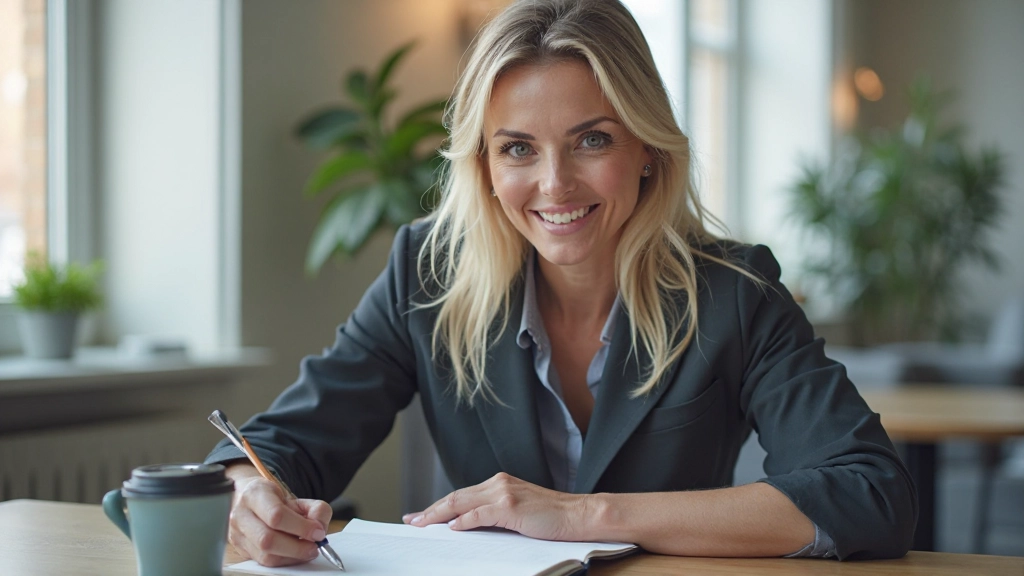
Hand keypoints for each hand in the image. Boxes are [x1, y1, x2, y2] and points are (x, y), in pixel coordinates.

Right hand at [225, 465, 332, 566]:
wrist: (249, 501)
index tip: (318, 532)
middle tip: (314, 547)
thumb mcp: (297, 498)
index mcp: (255, 494)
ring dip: (292, 556)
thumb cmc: (274, 500)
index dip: (301, 527)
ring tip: (306, 550)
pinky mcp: (240, 550)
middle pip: (268, 539)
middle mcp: (241, 514)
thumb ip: (315, 509)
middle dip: (297, 547)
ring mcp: (237, 534)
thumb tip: (319, 528)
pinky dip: (284, 561)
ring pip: (265, 555)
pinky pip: (264, 562)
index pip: (276, 515)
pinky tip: (294, 554)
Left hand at [401, 472, 592, 540]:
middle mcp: (498, 483)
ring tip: (423, 524)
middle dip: (431, 510)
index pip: (461, 494)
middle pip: (456, 496)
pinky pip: (480, 514)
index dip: (439, 505)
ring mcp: (504, 493)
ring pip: (462, 503)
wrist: (577, 515)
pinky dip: (464, 521)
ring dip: (439, 515)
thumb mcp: (517, 511)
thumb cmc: (551, 517)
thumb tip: (466, 526)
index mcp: (499, 483)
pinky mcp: (511, 506)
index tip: (421, 515)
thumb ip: (494, 513)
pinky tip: (452, 528)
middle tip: (412, 520)